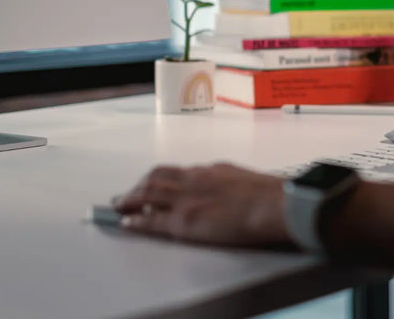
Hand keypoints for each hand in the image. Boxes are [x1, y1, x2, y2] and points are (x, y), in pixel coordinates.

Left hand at [112, 163, 291, 247]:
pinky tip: (127, 222)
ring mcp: (187, 199)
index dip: (161, 178)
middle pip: (157, 178)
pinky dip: (136, 220)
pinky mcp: (184, 220)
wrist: (274, 204)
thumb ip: (230, 182)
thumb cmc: (271, 195)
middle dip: (139, 185)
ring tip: (120, 204)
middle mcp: (194, 180)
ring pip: (148, 194)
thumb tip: (230, 188)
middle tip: (127, 193)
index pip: (178, 173)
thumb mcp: (246, 180)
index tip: (153, 183)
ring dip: (130, 198)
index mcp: (211, 171)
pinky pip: (152, 219)